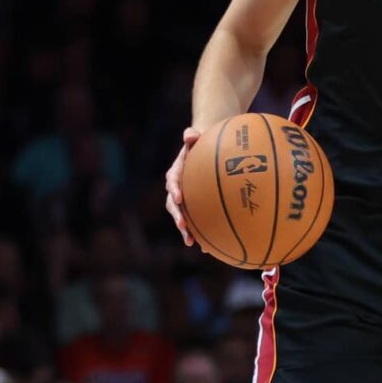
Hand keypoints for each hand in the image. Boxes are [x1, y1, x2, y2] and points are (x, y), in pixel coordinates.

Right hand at [163, 127, 202, 247]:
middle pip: (173, 205)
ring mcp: (184, 201)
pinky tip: (208, 247)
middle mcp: (176, 189)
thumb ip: (192, 136)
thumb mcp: (196, 139)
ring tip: (191, 242)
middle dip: (177, 216)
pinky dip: (201, 234)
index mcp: (176, 173)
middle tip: (183, 226)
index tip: (179, 198)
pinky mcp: (193, 208)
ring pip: (182, 217)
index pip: (173, 182)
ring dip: (186, 230)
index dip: (174, 190)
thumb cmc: (200, 145)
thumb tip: (190, 135)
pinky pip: (196, 222)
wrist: (202, 153)